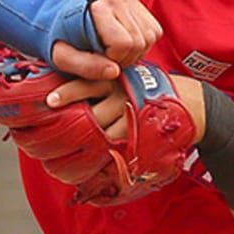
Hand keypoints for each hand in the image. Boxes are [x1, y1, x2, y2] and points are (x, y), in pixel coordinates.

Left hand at [48, 68, 204, 143]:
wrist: (184, 101)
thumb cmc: (140, 87)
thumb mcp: (119, 76)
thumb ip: (94, 83)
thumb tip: (56, 94)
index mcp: (112, 77)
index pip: (86, 83)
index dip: (67, 92)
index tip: (49, 101)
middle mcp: (122, 94)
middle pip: (92, 114)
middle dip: (73, 125)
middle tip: (50, 135)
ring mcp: (133, 115)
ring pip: (104, 133)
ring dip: (87, 142)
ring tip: (64, 152)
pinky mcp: (142, 132)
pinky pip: (119, 145)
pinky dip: (104, 151)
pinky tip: (91, 156)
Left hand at [51, 0, 161, 79]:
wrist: (62, 17)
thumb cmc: (62, 39)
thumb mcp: (63, 57)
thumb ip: (85, 66)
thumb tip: (115, 71)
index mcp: (97, 8)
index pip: (123, 42)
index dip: (114, 59)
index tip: (99, 59)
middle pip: (139, 41)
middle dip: (125, 58)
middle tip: (107, 59)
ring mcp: (130, 0)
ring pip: (150, 37)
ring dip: (135, 52)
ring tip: (114, 53)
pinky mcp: (139, 5)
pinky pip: (155, 31)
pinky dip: (143, 44)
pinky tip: (124, 46)